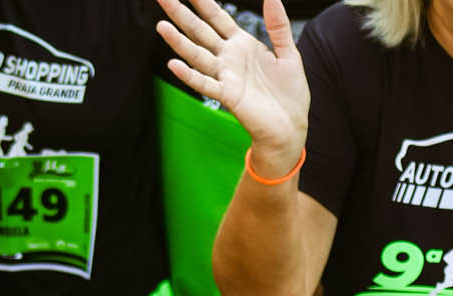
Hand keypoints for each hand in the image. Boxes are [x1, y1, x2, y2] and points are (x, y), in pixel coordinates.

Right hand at [156, 0, 308, 171]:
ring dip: (179, 42)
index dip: (202, 2)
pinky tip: (174, 65)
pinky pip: (205, 84)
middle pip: (200, 31)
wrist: (291, 126)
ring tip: (161, 26)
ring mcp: (226, 76)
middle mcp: (229, 58)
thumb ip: (278, 25)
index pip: (217, 17)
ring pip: (197, 54)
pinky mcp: (228, 96)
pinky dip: (189, 75)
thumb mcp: (289, 53)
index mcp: (242, 44)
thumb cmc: (290, 94)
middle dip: (181, 14)